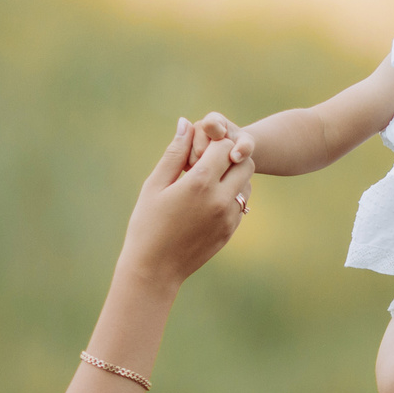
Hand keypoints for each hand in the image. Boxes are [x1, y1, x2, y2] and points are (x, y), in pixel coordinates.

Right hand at [116, 117, 255, 290]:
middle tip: (208, 161)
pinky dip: (231, 196)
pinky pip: (241, 204)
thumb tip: (186, 123)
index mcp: (200, 183)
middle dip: (229, 156)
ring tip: (208, 181)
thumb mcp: (154, 185)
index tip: (197, 149)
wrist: (155, 269)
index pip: (224, 146)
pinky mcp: (231, 231)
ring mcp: (229, 217)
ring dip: (233, 176)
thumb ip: (174, 153)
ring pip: (246, 183)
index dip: (212, 142)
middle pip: (244, 161)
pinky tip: (208, 201)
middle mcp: (220, 199)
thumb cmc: (147, 224)